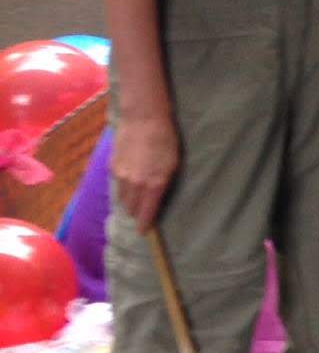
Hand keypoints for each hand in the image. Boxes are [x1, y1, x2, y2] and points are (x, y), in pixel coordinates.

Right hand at [112, 112, 179, 232]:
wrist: (143, 119)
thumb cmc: (165, 140)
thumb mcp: (173, 164)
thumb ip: (163, 184)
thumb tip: (155, 198)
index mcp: (153, 185)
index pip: (146, 213)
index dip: (144, 224)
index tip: (143, 232)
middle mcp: (134, 184)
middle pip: (131, 208)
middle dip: (136, 213)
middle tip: (140, 216)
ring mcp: (120, 175)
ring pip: (122, 197)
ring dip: (128, 202)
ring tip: (133, 203)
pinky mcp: (112, 166)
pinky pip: (116, 184)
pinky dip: (122, 188)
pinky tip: (128, 184)